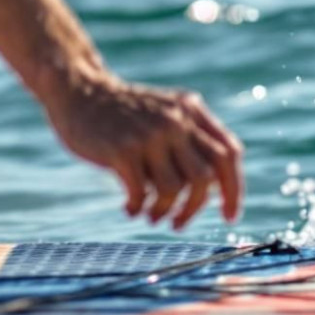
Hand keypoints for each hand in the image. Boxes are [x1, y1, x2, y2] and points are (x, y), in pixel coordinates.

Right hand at [43, 73, 243, 228]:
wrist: (80, 91)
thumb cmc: (125, 113)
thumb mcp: (166, 113)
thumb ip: (192, 141)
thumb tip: (217, 190)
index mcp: (192, 111)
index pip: (229, 154)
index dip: (234, 190)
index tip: (229, 216)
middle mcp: (175, 120)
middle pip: (206, 177)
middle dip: (195, 208)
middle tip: (178, 222)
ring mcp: (149, 134)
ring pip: (175, 189)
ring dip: (165, 211)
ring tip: (151, 216)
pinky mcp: (122, 149)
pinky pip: (142, 192)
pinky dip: (139, 208)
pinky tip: (130, 208)